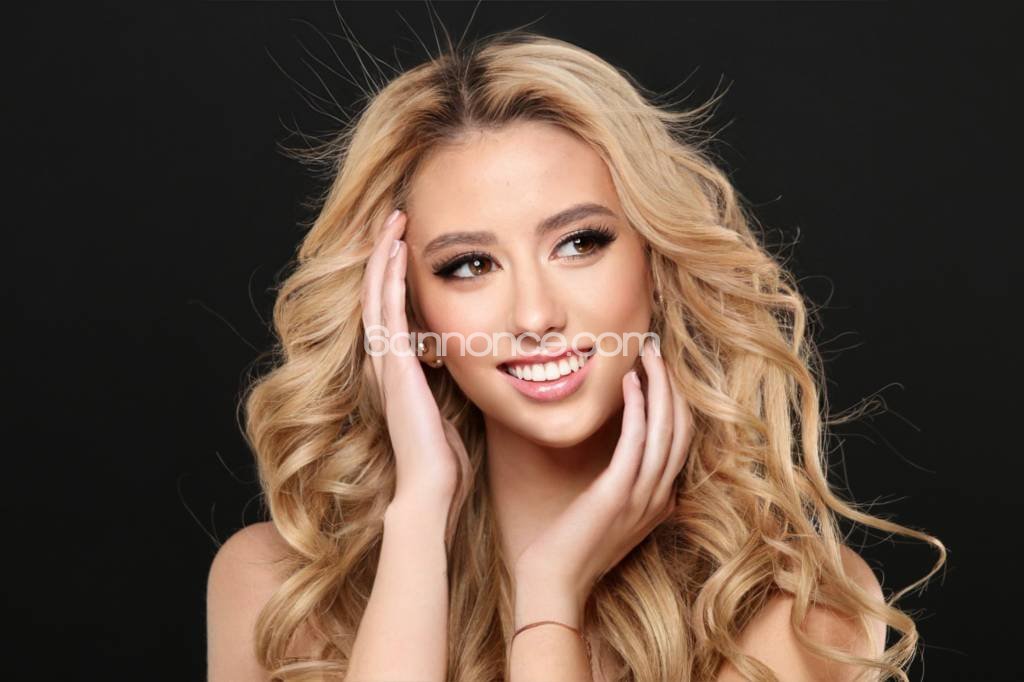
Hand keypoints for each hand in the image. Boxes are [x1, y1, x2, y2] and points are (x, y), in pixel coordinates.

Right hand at [361, 209, 463, 512]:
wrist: (432, 489)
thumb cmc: (446, 462)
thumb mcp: (449, 412)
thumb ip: (450, 387)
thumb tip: (473, 365)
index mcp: (398, 374)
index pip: (393, 314)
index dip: (395, 278)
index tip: (409, 247)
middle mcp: (385, 364)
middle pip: (377, 296)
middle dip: (385, 257)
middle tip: (396, 219)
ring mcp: (384, 364)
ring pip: (377, 295)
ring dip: (384, 256)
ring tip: (394, 221)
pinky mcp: (392, 365)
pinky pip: (386, 310)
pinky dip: (388, 276)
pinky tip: (396, 247)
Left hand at [513, 339, 693, 605]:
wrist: (555, 581)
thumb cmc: (573, 546)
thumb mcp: (614, 518)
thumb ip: (631, 494)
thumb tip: (633, 467)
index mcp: (660, 500)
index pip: (682, 441)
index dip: (676, 402)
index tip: (661, 370)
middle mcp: (659, 496)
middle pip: (680, 430)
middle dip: (673, 386)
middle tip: (657, 351)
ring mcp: (642, 496)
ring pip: (665, 431)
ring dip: (659, 387)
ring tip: (648, 355)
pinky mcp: (618, 493)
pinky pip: (636, 442)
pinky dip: (637, 409)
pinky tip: (630, 383)